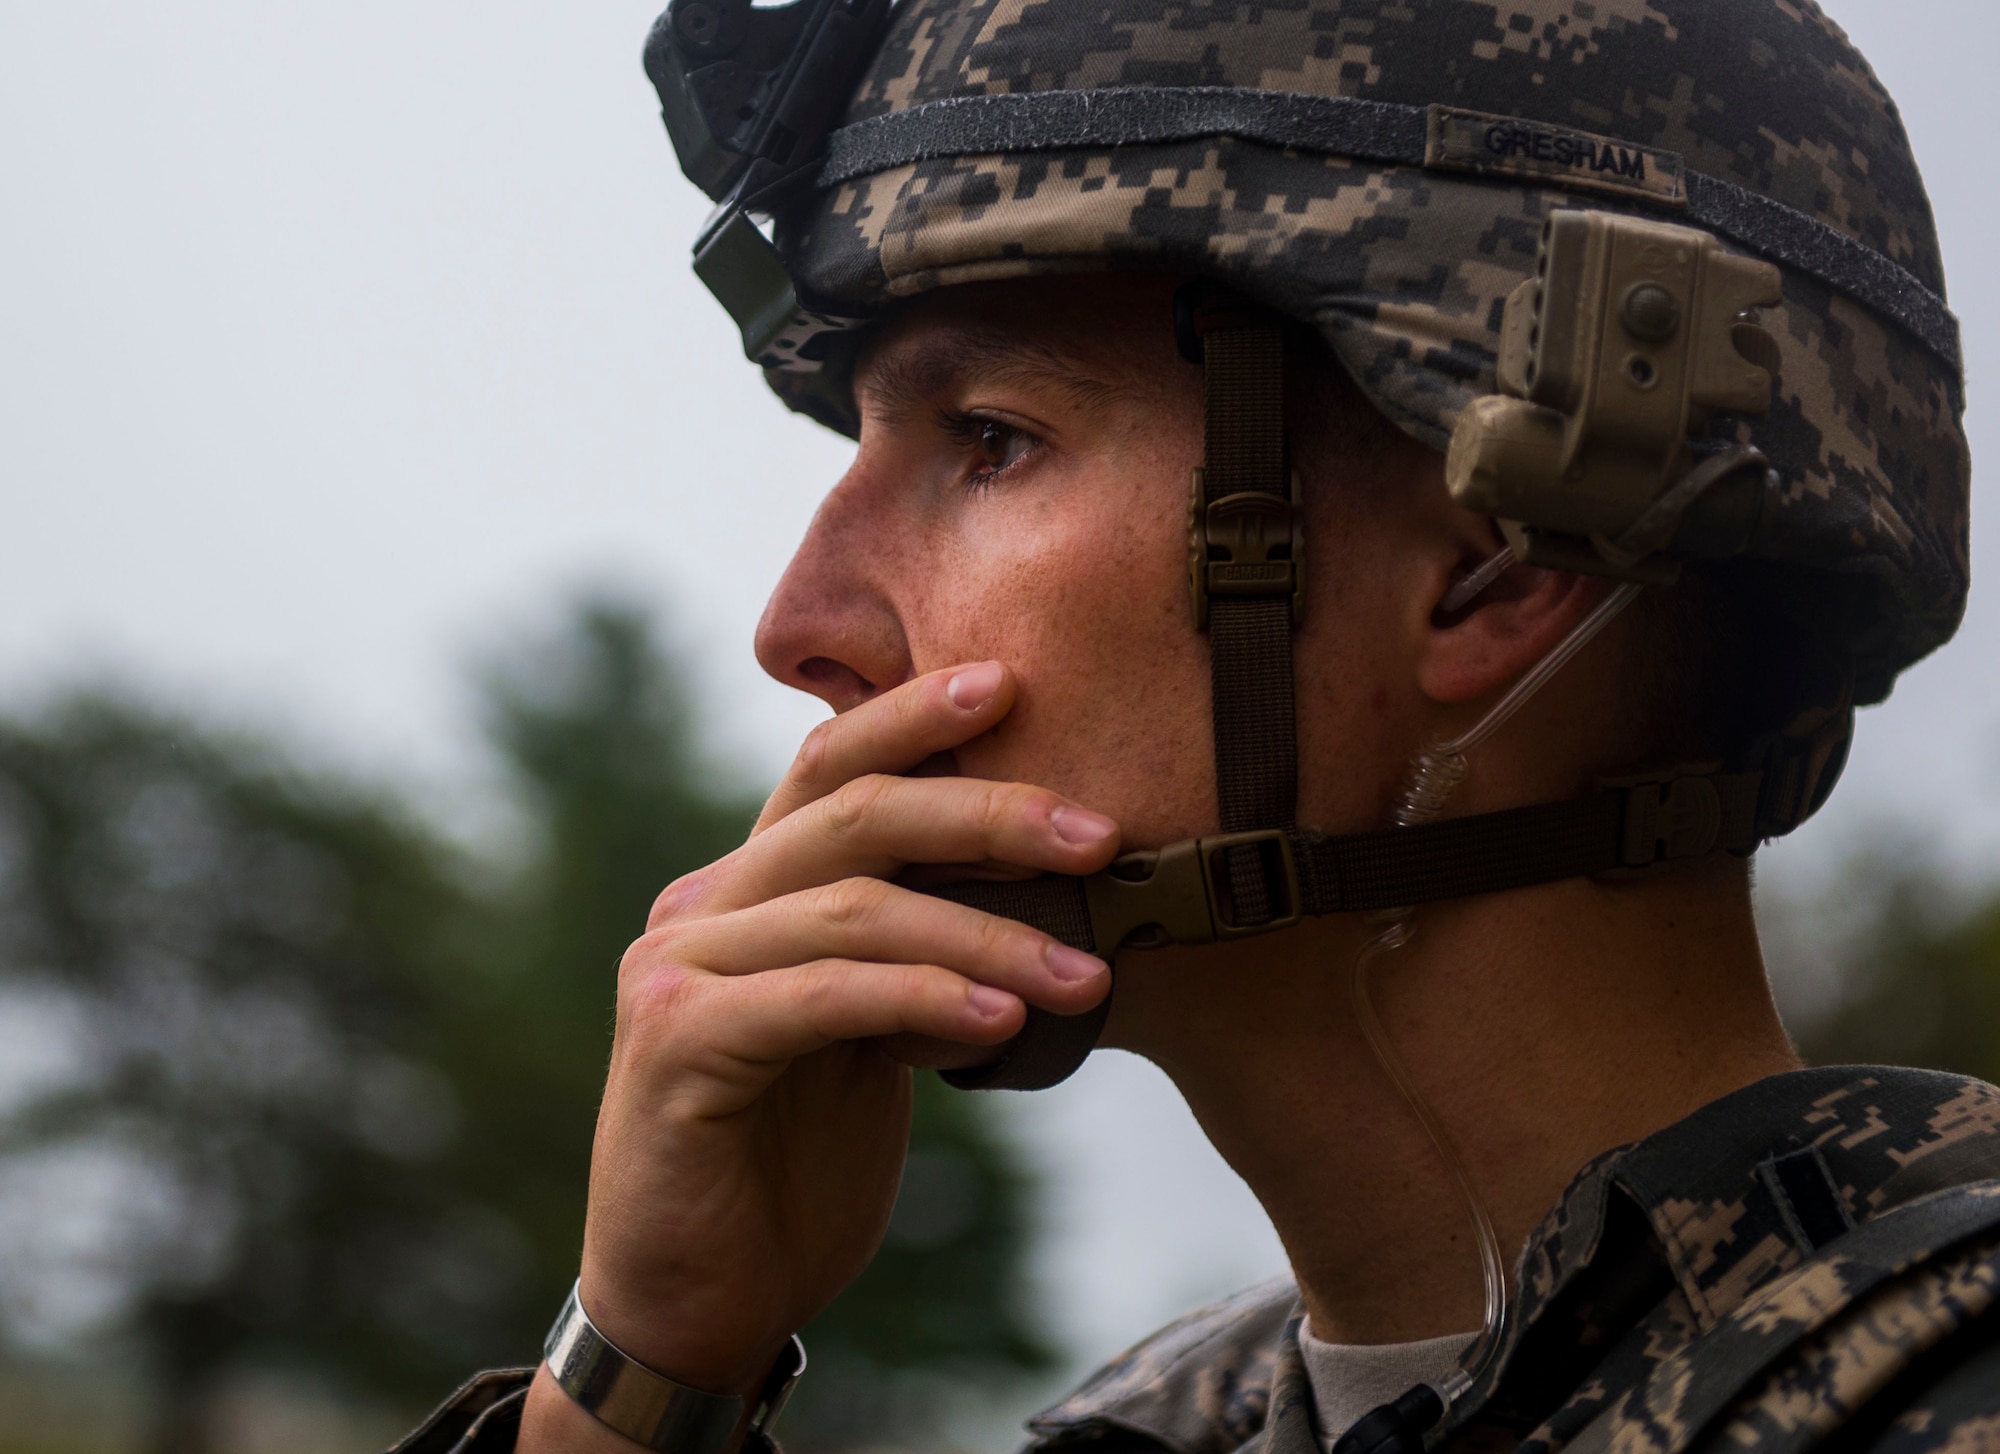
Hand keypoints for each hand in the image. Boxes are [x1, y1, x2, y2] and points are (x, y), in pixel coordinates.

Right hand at [518, 663, 1117, 1449]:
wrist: (699, 1301)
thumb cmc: (793, 1167)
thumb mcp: (866, 1039)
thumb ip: (905, 954)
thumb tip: (1026, 885)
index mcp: (744, 891)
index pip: (827, 769)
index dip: (912, 716)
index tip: (1011, 681)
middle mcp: (700, 908)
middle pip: (851, 816)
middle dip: (986, 810)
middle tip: (1100, 831)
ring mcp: (676, 970)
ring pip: (852, 908)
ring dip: (988, 934)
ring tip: (1089, 974)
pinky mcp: (676, 1046)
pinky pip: (822, 998)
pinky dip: (923, 999)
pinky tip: (1003, 1021)